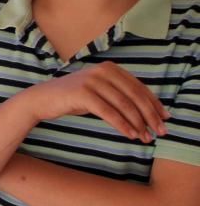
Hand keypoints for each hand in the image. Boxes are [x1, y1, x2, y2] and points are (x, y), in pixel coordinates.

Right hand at [26, 62, 169, 142]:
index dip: (154, 104)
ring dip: (138, 123)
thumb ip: (117, 94)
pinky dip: (122, 124)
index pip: (139, 87)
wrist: (41, 99)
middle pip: (134, 95)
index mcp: (110, 68)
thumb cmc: (71, 98)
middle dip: (150, 115)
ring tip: (145, 137)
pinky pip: (108, 112)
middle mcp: (102, 71)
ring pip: (123, 104)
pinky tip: (130, 134)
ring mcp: (92, 81)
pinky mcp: (82, 93)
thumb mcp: (98, 92)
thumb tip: (145, 110)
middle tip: (160, 131)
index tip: (165, 118)